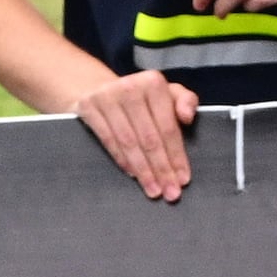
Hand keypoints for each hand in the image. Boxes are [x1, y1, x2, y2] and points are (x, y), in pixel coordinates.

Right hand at [73, 67, 205, 202]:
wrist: (96, 87)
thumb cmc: (139, 97)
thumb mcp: (166, 93)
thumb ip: (184, 101)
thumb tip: (188, 117)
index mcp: (153, 83)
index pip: (168, 126)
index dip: (176, 155)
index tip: (183, 179)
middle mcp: (130, 87)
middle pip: (149, 137)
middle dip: (162, 169)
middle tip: (170, 193)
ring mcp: (107, 97)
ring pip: (129, 142)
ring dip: (143, 171)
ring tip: (153, 191)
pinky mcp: (88, 107)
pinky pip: (108, 140)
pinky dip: (122, 160)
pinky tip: (133, 175)